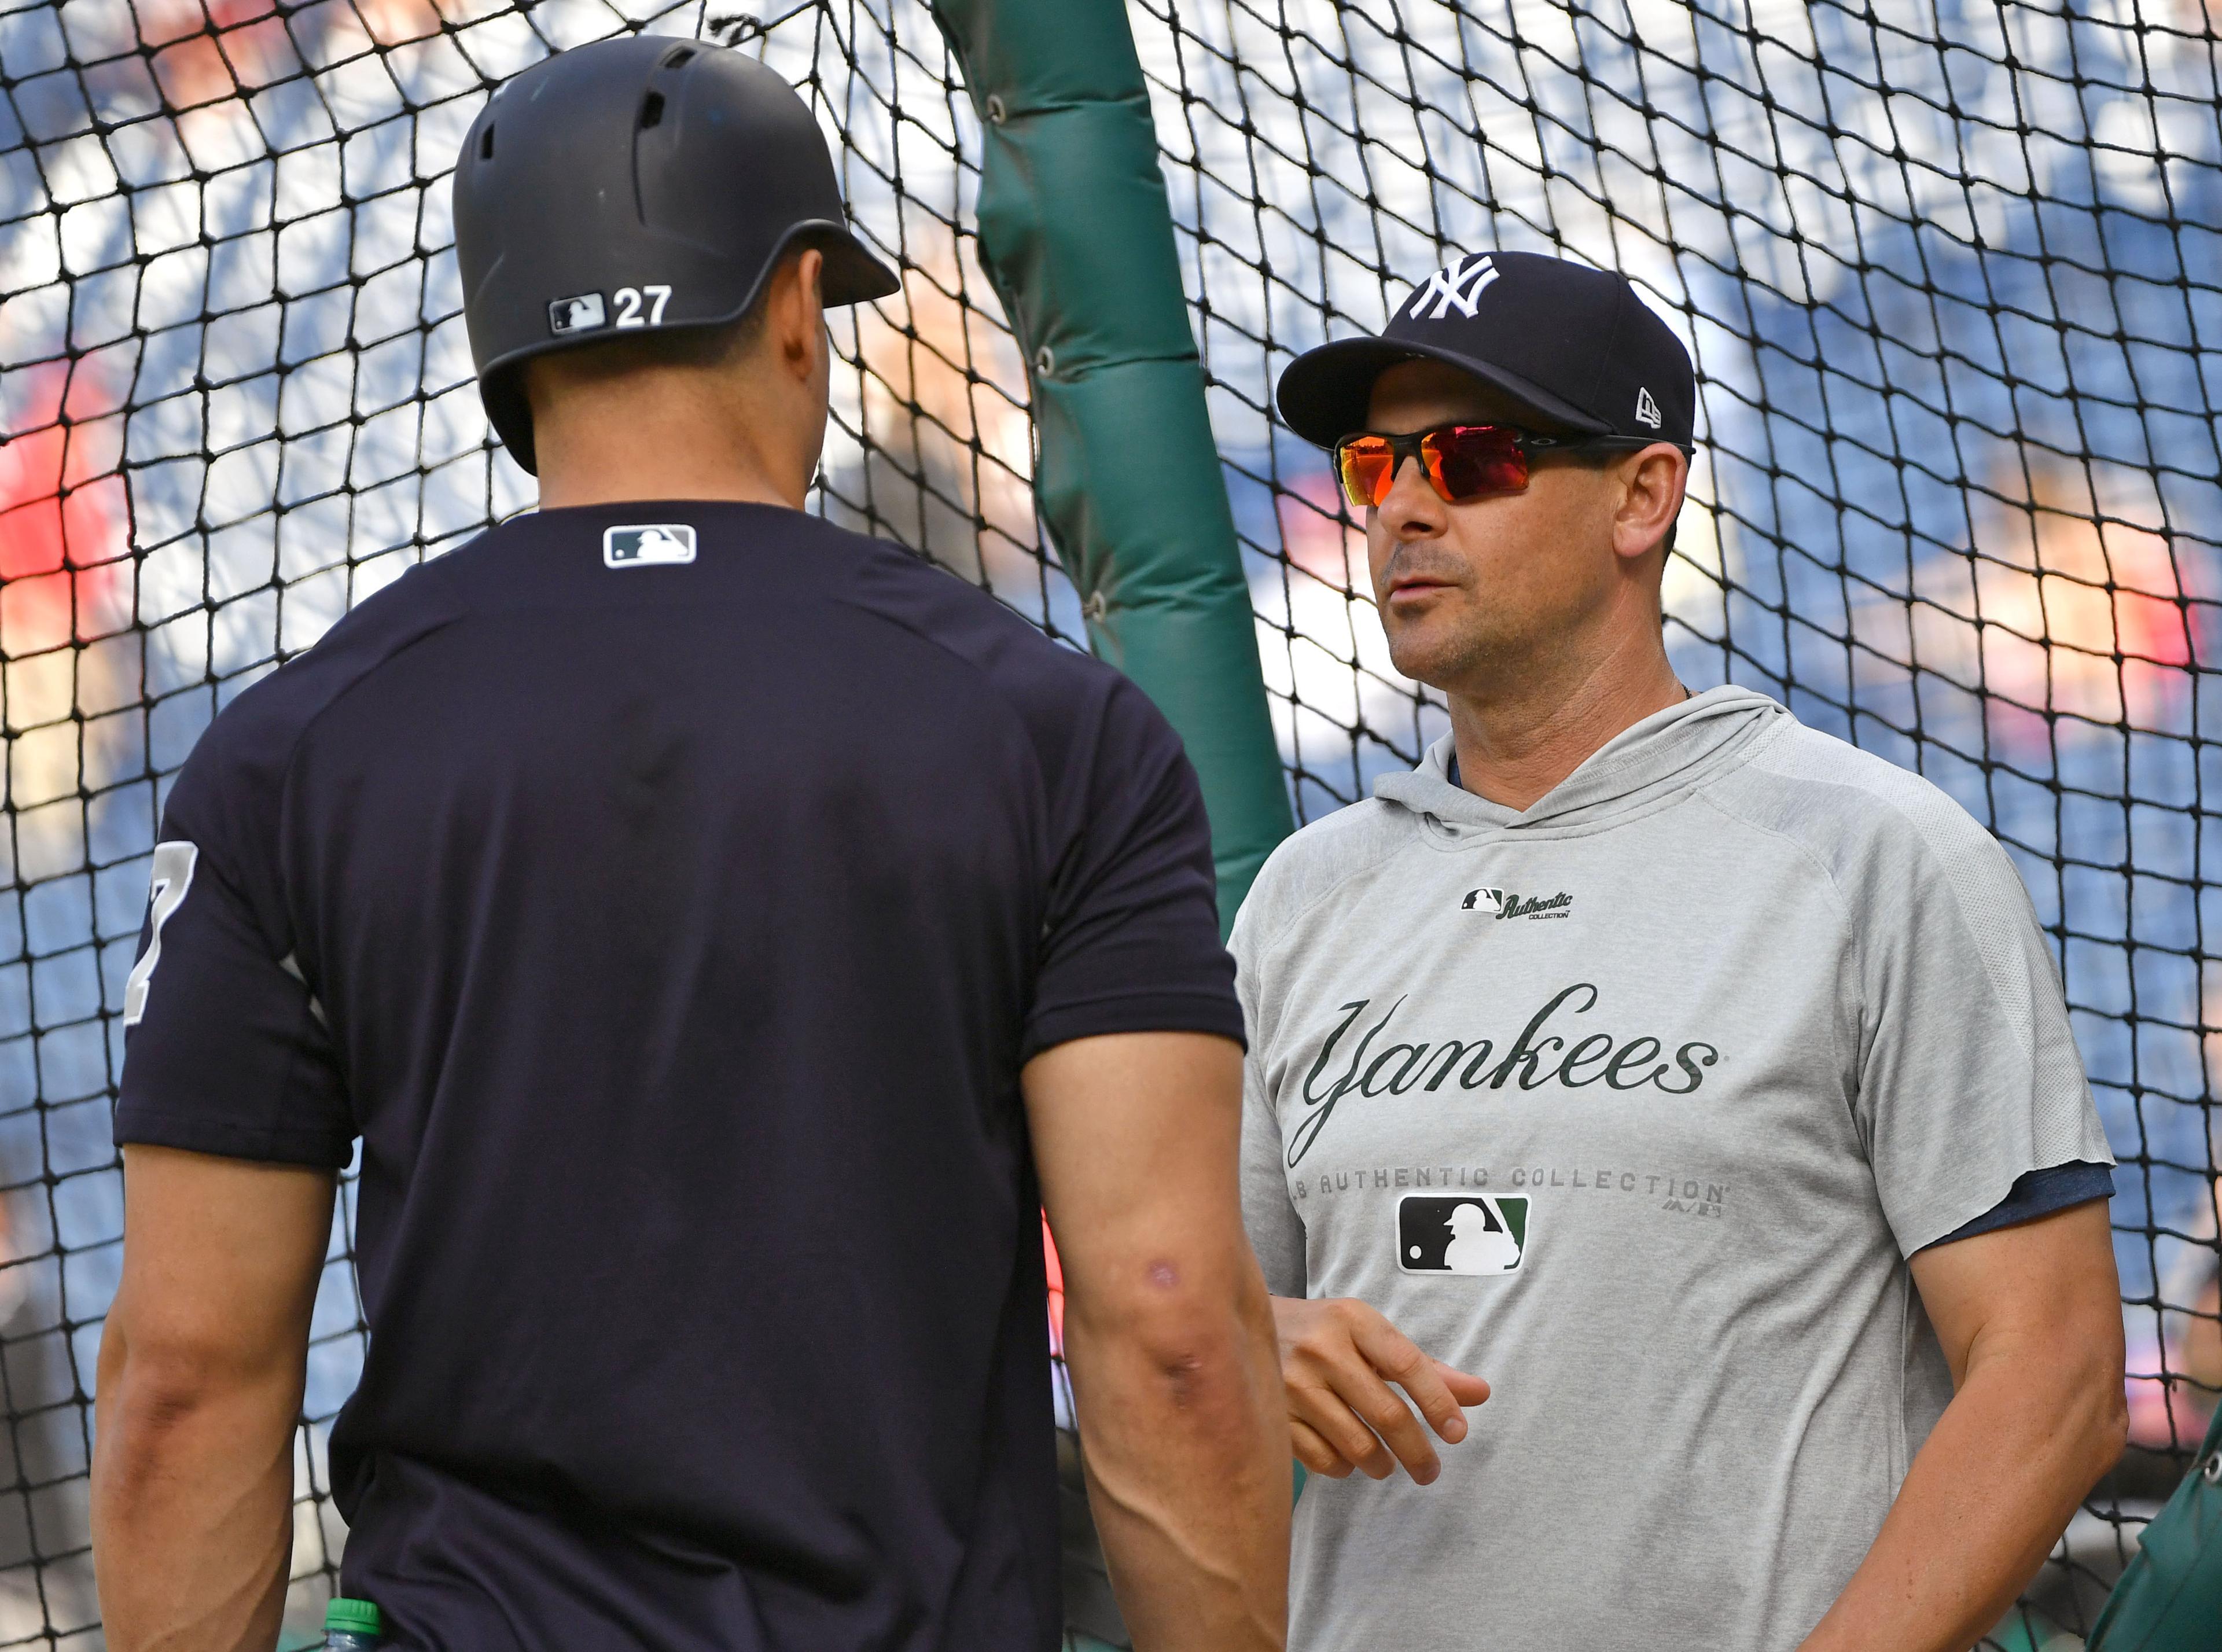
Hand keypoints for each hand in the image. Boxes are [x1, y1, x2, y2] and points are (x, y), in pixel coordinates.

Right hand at [1272, 1296, 1489, 1484]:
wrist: (1238, 1325)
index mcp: (1352, 1319)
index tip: (1458, 1434)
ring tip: (1389, 1465)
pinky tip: (1349, 1458)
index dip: (1438, 1402)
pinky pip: (1323, 1459)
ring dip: (1382, 1465)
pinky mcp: (1272, 1415)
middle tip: (1431, 1471)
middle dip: (1418, 1452)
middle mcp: (1321, 1348)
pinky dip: (1345, 1467)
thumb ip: (1424, 1367)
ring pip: (1356, 1444)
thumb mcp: (1370, 1336)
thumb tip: (1480, 1394)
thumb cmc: (1323, 1334)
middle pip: (1386, 1413)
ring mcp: (1292, 1383)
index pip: (1406, 1364)